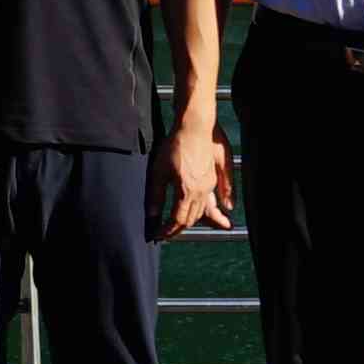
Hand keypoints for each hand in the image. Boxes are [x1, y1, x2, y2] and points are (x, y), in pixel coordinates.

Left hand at [165, 115, 234, 235]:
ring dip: (190, 220)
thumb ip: (155, 196)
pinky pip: (208, 201)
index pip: (177, 220)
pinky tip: (197, 212)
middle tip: (166, 233)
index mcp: (186, 191)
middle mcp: (201, 192)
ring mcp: (209, 185)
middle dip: (178, 228)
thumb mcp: (158, 172)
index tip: (158, 235)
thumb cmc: (175, 146)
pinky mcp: (212, 178)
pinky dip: (201, 210)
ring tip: (179, 226)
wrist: (194, 128)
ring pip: (201, 212)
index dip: (167, 230)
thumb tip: (151, 215)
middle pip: (191, 219)